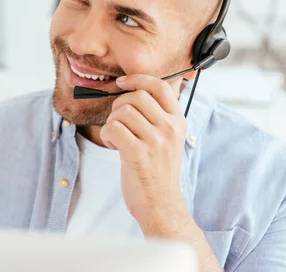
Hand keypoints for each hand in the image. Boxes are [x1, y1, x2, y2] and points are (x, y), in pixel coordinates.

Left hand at [100, 74, 187, 232]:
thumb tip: (135, 89)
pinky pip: (113, 128)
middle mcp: (170, 128)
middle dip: (118, 105)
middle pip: (136, 96)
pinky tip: (114, 147)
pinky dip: (107, 135)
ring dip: (111, 123)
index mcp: (178, 121)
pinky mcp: (138, 153)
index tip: (122, 82)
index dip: (137, 78)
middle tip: (117, 122)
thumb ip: (158, 116)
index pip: (160, 86)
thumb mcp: (168, 140)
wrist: (161, 206)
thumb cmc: (158, 172)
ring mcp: (155, 141)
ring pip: (122, 112)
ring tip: (117, 138)